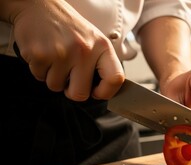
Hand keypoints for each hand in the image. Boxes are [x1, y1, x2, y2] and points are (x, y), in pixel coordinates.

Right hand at [8, 0, 123, 100]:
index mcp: (102, 46)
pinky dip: (40, 70)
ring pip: (56, 87)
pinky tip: (44, 54)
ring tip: (55, 59)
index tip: (97, 93)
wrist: (39, 6)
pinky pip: (40, 78)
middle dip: (72, 91)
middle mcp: (84, 50)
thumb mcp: (94, 40)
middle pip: (81, 94)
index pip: (115, 79)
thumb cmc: (68, 27)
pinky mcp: (40, 55)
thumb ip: (100, 64)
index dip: (106, 92)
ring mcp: (62, 53)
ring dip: (53, 78)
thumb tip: (103, 90)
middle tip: (69, 79)